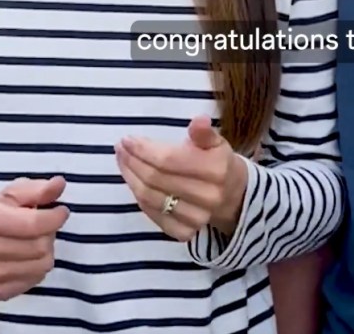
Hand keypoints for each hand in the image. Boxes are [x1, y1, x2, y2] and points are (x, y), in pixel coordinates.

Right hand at [0, 176, 68, 301]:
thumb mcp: (9, 196)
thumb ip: (35, 190)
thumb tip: (59, 184)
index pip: (33, 224)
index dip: (54, 217)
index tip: (61, 211)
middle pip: (39, 247)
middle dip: (49, 233)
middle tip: (45, 226)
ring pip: (39, 266)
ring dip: (45, 252)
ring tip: (36, 240)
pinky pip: (30, 282)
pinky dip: (36, 269)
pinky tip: (29, 257)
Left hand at [115, 116, 248, 241]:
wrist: (233, 196)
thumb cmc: (219, 162)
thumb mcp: (216, 142)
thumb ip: (204, 133)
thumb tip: (199, 120)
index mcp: (216, 169)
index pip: (168, 160)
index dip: (144, 149)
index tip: (128, 139)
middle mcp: (208, 197)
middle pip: (156, 179)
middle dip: (133, 162)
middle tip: (121, 149)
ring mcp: (196, 218)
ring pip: (151, 198)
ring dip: (131, 179)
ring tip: (123, 162)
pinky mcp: (185, 233)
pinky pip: (154, 216)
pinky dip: (139, 200)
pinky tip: (134, 183)